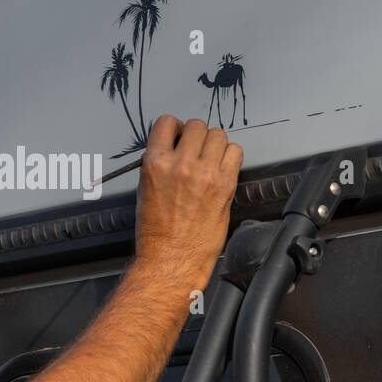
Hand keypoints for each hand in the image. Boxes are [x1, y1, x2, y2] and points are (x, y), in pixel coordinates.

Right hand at [134, 115, 242, 287]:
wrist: (172, 260)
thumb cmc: (156, 233)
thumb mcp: (144, 190)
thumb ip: (159, 164)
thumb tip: (173, 148)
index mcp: (155, 164)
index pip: (166, 122)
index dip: (175, 127)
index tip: (178, 135)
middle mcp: (180, 164)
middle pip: (197, 126)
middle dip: (196, 135)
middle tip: (196, 149)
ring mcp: (205, 174)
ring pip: (218, 135)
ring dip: (215, 144)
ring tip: (211, 160)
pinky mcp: (225, 185)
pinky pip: (236, 152)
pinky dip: (231, 156)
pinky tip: (222, 168)